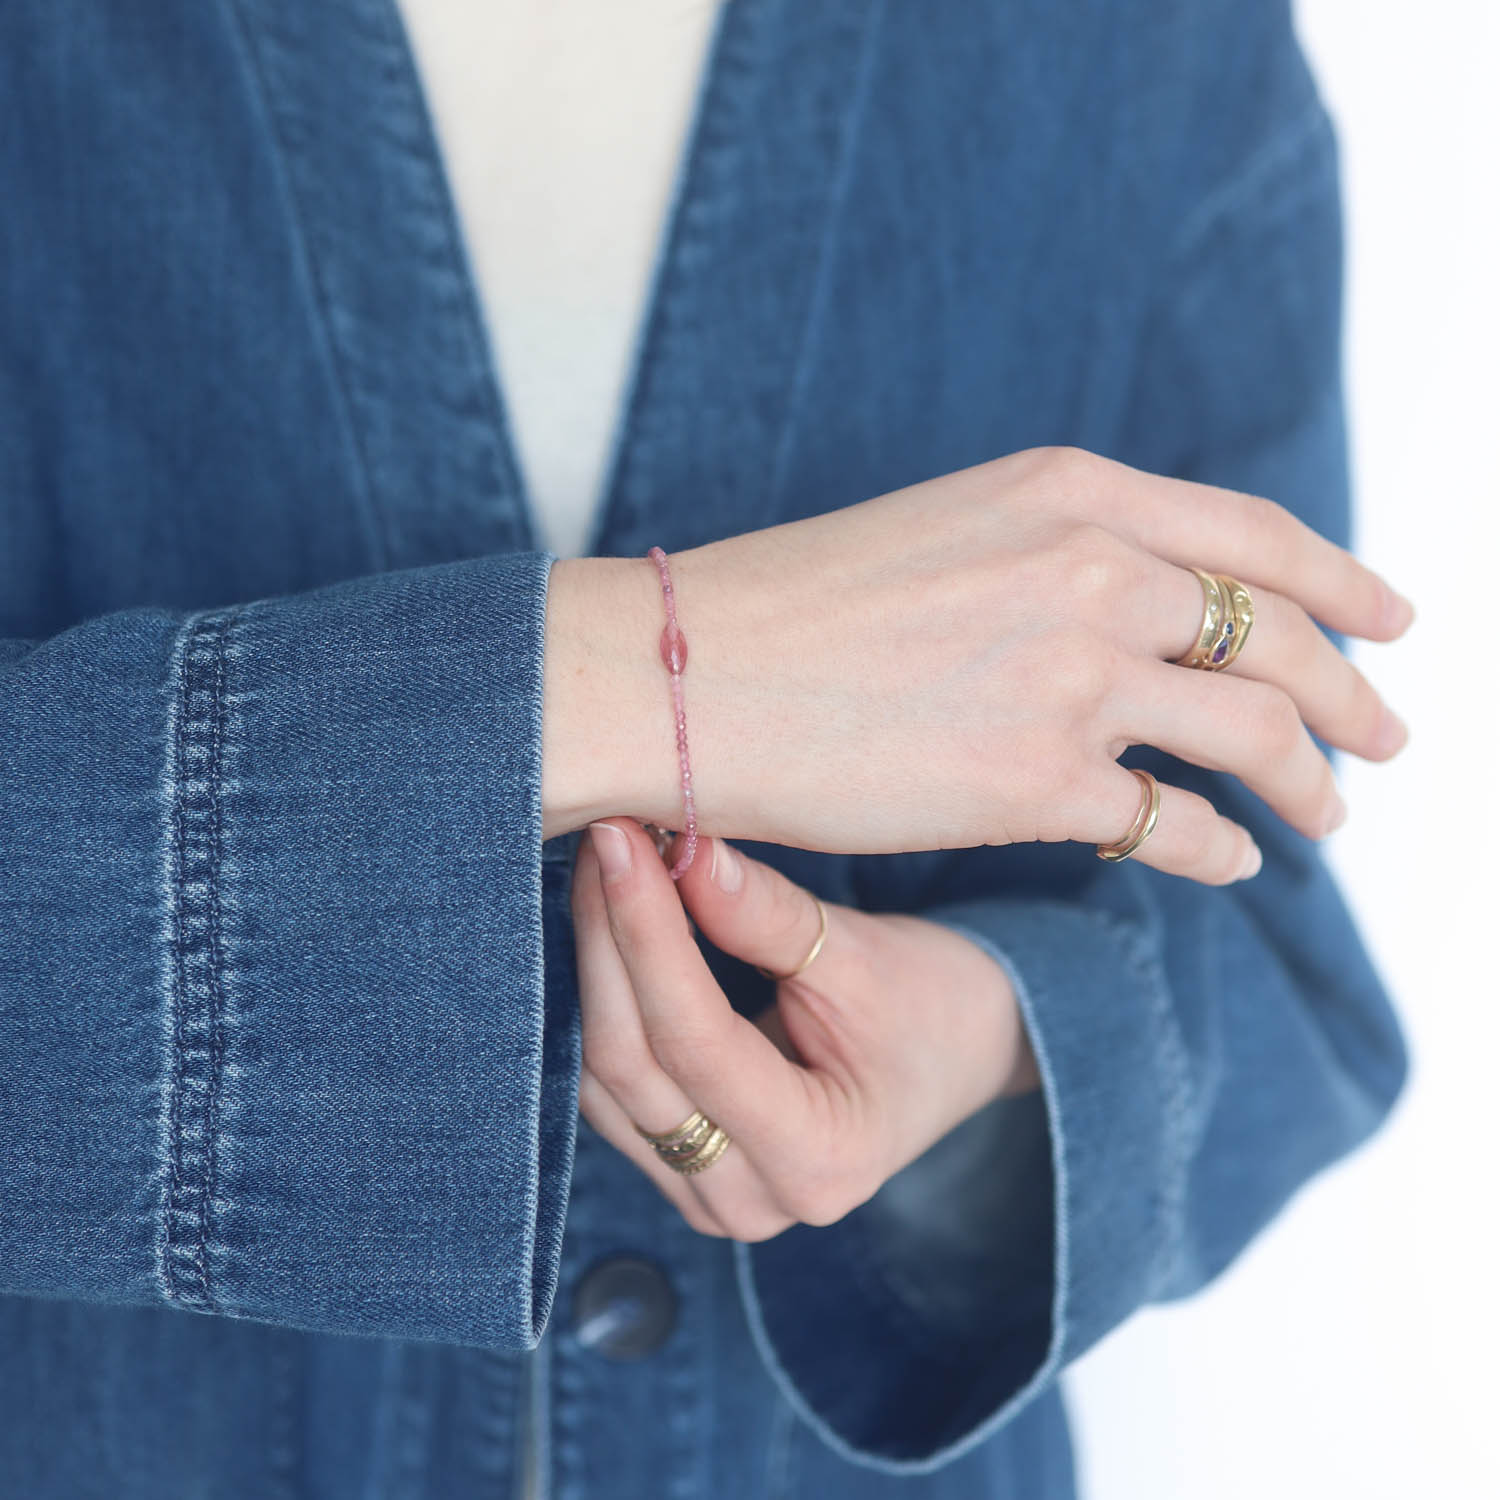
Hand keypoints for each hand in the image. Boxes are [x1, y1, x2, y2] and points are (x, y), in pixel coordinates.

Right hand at [544, 446, 1413, 883]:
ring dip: (1311, 780)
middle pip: (1278, 635)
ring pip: (1254, 730)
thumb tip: (1136, 613)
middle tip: (1386, 735)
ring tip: (1328, 815)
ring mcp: (1072, 677)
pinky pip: (1174, 824)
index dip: (1342, 579)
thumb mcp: (945, 528)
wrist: (684, 674)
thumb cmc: (789, 605)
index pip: (1253, 534)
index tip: (1392, 618)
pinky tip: (1230, 860)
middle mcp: (1091, 570)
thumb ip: (1055, 552)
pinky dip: (1218, 848)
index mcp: (1069, 491)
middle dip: (1352, 693)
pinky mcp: (1035, 784)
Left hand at [572, 817, 1038, 1240]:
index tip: (624, 842)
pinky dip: (605, 1003)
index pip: (695, 1042)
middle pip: (634, 1064)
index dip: (647, 935)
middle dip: (608, 941)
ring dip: (595, 967)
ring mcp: (709, 1196)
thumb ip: (766, 914)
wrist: (954, 1054)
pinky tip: (608, 929)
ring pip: (607, 1079)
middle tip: (605, 840)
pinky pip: (613, 1089)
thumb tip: (680, 851)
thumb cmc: (930, 1004)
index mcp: (818, 1156)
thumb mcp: (862, 955)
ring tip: (605, 870)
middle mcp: (752, 1199)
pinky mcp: (680, 1170)